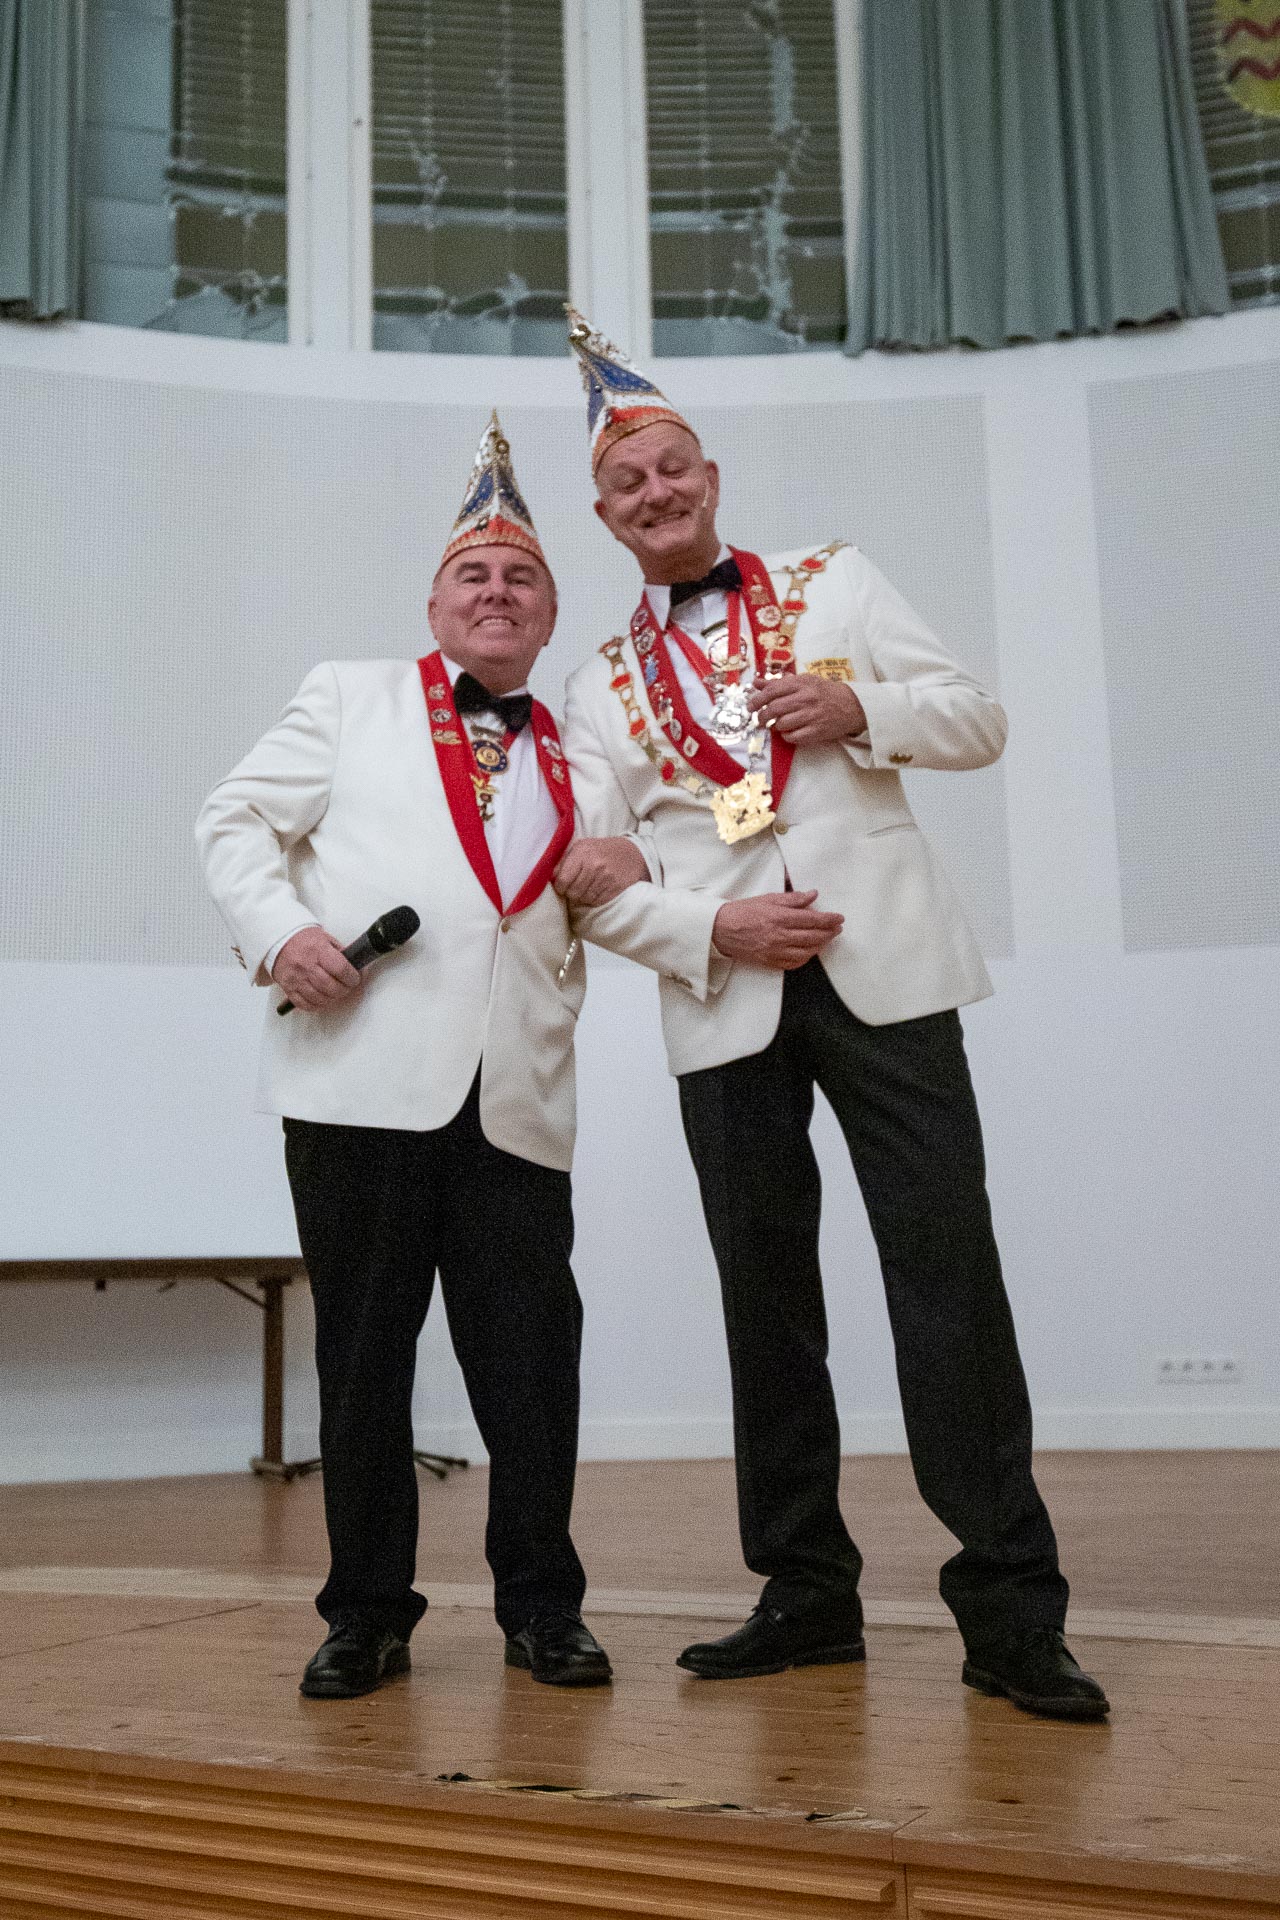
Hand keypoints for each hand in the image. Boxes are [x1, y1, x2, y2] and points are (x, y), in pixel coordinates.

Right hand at [272, 926, 361, 1011]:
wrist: (280, 941)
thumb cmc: (305, 940)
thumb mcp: (326, 939)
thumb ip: (341, 954)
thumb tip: (357, 968)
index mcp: (317, 949)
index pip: (340, 968)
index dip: (352, 977)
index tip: (355, 978)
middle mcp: (305, 965)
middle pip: (330, 986)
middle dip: (344, 990)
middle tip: (347, 987)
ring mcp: (295, 978)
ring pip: (318, 998)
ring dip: (332, 999)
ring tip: (335, 993)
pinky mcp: (288, 988)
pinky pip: (304, 1004)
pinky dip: (317, 1005)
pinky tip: (322, 999)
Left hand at [553, 835, 649, 906]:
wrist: (633, 853)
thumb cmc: (602, 850)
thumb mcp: (582, 847)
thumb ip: (564, 860)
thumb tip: (550, 877)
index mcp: (582, 852)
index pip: (562, 880)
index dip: (560, 886)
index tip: (563, 885)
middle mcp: (594, 864)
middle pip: (572, 892)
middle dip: (571, 892)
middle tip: (576, 886)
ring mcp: (606, 877)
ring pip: (583, 899)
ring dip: (583, 897)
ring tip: (587, 887)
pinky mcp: (615, 888)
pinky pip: (596, 902)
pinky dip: (594, 899)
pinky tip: (597, 890)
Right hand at [712, 891, 843, 969]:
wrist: (720, 930)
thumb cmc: (742, 912)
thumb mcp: (768, 898)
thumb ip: (792, 899)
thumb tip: (812, 895)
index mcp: (780, 917)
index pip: (813, 919)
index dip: (829, 919)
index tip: (839, 918)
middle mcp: (780, 936)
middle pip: (813, 936)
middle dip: (829, 932)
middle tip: (837, 928)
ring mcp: (775, 951)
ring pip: (806, 952)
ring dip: (820, 945)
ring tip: (826, 939)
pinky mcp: (769, 961)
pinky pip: (793, 963)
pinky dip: (805, 958)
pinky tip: (809, 952)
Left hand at [748, 674, 865, 746]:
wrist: (852, 705)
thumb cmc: (824, 692)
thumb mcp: (803, 682)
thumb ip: (779, 683)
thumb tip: (756, 683)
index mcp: (802, 683)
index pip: (772, 690)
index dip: (757, 699)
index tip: (750, 706)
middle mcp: (806, 698)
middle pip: (774, 709)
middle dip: (762, 716)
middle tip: (760, 719)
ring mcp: (812, 716)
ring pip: (782, 724)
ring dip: (775, 726)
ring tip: (777, 724)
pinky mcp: (817, 731)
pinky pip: (793, 737)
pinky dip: (786, 736)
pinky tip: (788, 732)